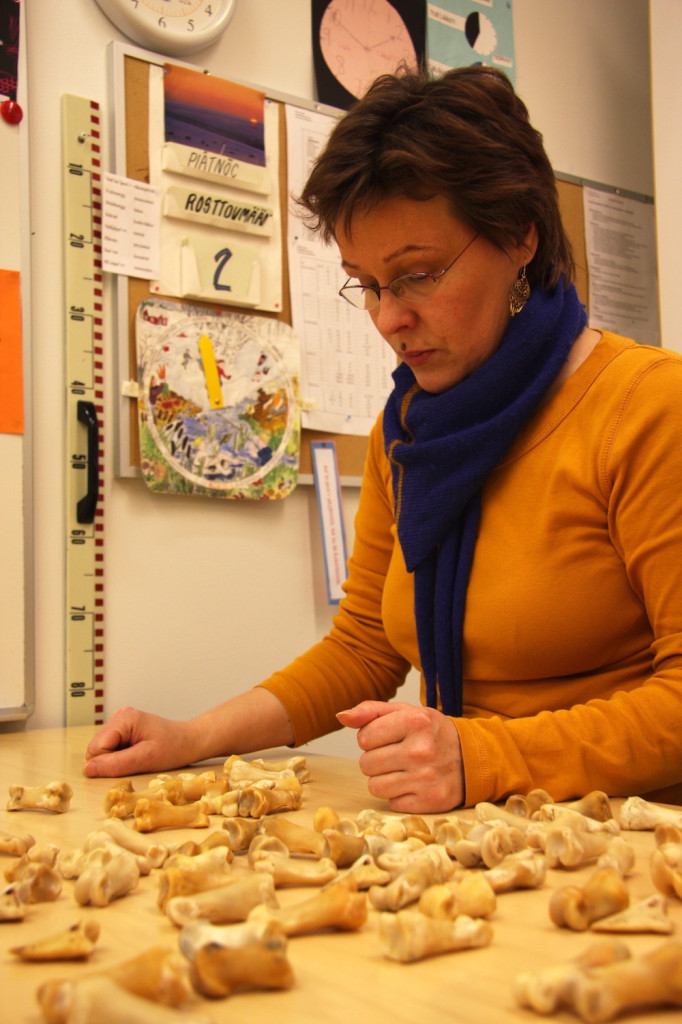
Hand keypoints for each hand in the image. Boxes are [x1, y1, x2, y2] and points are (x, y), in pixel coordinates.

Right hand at [83, 706, 196, 777]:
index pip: (96, 748)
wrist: (190, 741)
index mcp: (123, 719)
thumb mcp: (145, 759)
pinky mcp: (123, 730)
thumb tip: (87, 770)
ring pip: (101, 750)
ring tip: (138, 756)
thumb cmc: (173, 748)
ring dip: (116, 759)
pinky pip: (110, 749)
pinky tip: (137, 753)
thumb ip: (115, 764)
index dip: (108, 763)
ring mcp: (120, 722)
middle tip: (135, 760)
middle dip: (111, 761)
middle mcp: (118, 717)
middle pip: (95, 748)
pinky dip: (120, 756)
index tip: (131, 762)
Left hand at [336, 701, 463, 812]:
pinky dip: (399, 795)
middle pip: (366, 764)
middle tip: (396, 754)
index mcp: (415, 721)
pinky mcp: (430, 801)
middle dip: (376, 759)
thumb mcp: (406, 712)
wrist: (472, 757)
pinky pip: (392, 803)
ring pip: (375, 786)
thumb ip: (370, 711)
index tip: (389, 737)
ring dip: (383, 779)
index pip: (364, 737)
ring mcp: (427, 778)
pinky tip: (414, 784)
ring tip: (402, 770)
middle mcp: (421, 750)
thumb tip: (341, 716)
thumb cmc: (431, 732)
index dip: (371, 738)